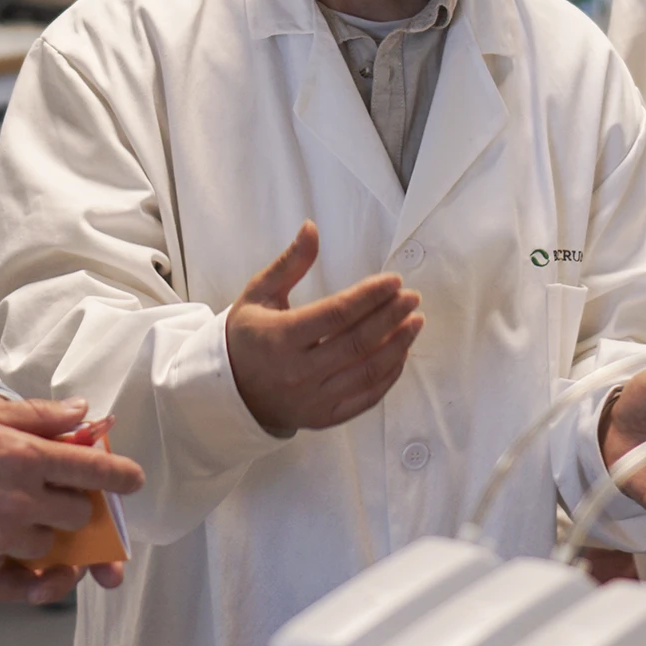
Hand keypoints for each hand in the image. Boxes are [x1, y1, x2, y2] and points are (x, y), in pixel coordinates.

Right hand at [0, 394, 144, 603]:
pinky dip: (42, 583)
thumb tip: (82, 413)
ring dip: (44, 537)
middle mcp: (19, 499)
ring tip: (17, 521)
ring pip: (50, 546)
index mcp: (25, 455)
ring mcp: (0, 538)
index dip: (119, 475)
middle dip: (74, 506)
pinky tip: (49, 574)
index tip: (130, 480)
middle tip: (56, 498)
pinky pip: (26, 587)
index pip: (92, 468)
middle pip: (77, 513)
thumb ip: (38, 414)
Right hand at [226, 221, 423, 432]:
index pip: (336, 314)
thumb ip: (290, 263)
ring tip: (415, 322)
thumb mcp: (258, 295)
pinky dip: (389, 376)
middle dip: (391, 317)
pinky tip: (400, 353)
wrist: (230, 392)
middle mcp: (298, 372)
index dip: (370, 296)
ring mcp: (313, 399)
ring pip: (367, 372)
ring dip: (398, 345)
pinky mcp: (324, 417)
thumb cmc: (246, 338)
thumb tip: (312, 228)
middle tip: (412, 298)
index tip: (393, 281)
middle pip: (358, 342)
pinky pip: (366, 398)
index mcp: (280, 338)